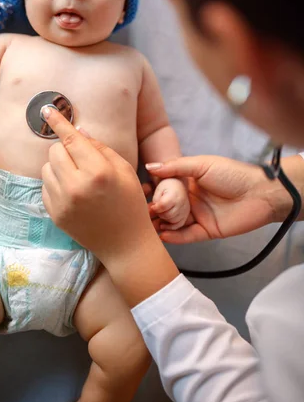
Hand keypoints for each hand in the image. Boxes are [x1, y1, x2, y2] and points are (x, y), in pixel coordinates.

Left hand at [40, 107, 159, 267]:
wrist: (125, 244)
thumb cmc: (129, 202)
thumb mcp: (123, 169)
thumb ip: (100, 147)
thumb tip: (77, 131)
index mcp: (98, 172)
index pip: (70, 140)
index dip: (58, 121)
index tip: (46, 109)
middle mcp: (76, 187)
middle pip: (55, 151)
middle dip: (65, 149)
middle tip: (80, 159)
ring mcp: (63, 203)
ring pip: (47, 168)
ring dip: (59, 166)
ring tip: (78, 177)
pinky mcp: (55, 215)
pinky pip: (45, 187)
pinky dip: (56, 183)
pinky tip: (74, 192)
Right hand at [147, 155, 292, 243]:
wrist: (260, 192)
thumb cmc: (232, 174)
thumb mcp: (201, 164)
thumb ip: (175, 167)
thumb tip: (149, 166)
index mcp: (188, 183)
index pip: (165, 188)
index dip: (152, 191)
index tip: (140, 193)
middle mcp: (191, 200)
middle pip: (167, 207)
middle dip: (155, 210)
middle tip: (144, 211)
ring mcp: (198, 216)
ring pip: (175, 223)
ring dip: (162, 224)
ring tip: (150, 225)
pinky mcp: (207, 231)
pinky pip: (187, 236)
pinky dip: (175, 237)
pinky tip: (164, 235)